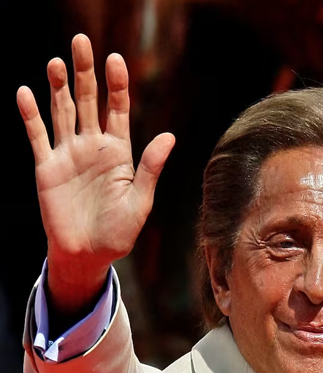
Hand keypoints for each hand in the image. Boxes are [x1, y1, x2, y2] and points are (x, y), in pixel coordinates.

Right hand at [17, 34, 173, 312]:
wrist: (88, 255)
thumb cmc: (119, 233)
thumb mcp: (140, 201)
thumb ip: (150, 168)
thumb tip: (170, 136)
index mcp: (120, 153)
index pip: (118, 110)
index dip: (117, 85)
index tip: (116, 59)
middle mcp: (93, 147)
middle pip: (90, 102)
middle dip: (86, 73)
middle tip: (82, 41)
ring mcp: (69, 155)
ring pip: (63, 112)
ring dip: (59, 87)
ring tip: (56, 61)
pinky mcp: (47, 168)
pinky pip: (38, 136)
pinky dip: (32, 115)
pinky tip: (26, 92)